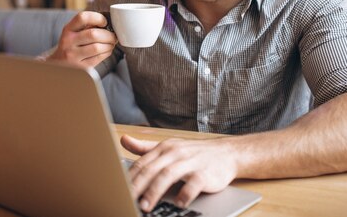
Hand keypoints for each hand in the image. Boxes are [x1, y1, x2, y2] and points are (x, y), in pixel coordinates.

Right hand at [47, 11, 116, 67]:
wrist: (58, 64)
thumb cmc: (72, 44)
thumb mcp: (73, 32)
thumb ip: (87, 25)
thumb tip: (109, 23)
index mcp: (68, 29)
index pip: (83, 18)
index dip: (97, 18)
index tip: (104, 22)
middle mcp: (68, 42)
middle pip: (93, 34)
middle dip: (108, 35)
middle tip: (113, 36)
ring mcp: (73, 56)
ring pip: (97, 47)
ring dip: (109, 45)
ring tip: (111, 44)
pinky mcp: (80, 67)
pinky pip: (98, 58)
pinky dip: (106, 53)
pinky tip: (106, 51)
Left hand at [121, 134, 237, 211]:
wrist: (227, 153)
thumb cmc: (194, 153)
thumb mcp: (169, 147)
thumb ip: (145, 147)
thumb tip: (123, 140)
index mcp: (164, 148)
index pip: (142, 163)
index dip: (130, 177)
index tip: (119, 190)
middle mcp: (175, 153)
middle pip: (152, 169)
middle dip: (138, 186)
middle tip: (128, 199)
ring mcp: (190, 162)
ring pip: (168, 175)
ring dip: (155, 191)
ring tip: (146, 205)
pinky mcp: (205, 173)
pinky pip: (193, 184)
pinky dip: (185, 194)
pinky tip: (177, 204)